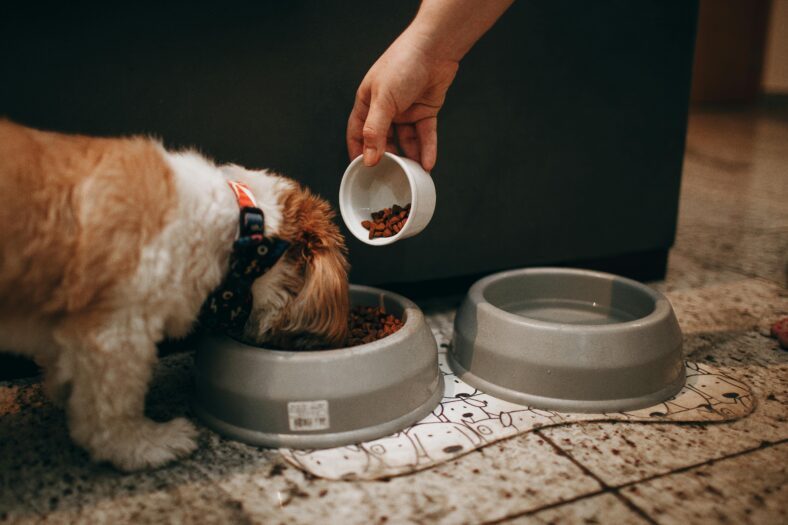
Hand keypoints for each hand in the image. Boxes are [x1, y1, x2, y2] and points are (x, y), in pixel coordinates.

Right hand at [347, 30, 458, 171]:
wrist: (434, 48)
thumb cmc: (402, 65)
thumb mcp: (383, 100)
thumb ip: (375, 131)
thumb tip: (369, 159)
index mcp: (368, 103)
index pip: (357, 133)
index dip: (358, 152)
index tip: (362, 171)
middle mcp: (386, 109)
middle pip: (383, 140)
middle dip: (388, 158)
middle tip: (391, 176)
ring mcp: (406, 111)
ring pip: (406, 140)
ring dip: (410, 157)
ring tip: (413, 174)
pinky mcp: (425, 111)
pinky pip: (424, 135)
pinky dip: (426, 149)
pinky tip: (427, 163)